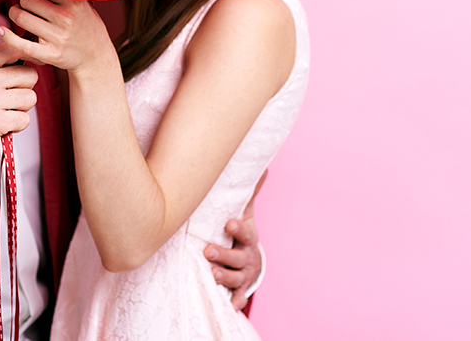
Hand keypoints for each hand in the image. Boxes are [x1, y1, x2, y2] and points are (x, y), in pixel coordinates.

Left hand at [0, 0, 114, 73]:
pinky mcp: (49, 54)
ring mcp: (57, 37)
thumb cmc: (83, 26)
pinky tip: (1, 30)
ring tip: (22, 17)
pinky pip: (20, 42)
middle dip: (23, 2)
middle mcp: (66, 18)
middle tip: (28, 7)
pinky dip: (6, 35)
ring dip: (15, 15)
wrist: (95, 56)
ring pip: (20, 17)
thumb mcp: (79, 2)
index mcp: (74, 1)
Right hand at [0, 42, 37, 172]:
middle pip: (30, 75)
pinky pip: (25, 119)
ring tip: (2, 114)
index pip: (13, 48)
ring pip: (30, 98)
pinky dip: (17, 126)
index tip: (25, 69)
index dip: (28, 57)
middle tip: (7, 101)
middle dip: (24, 90)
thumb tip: (30, 55)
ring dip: (21, 110)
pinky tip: (1, 126)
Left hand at [205, 170, 265, 309]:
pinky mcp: (238, 290)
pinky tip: (227, 304)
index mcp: (248, 238)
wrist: (248, 260)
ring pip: (235, 279)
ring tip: (210, 273)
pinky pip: (236, 298)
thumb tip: (263, 166)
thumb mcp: (245, 213)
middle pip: (238, 258)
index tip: (229, 222)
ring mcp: (243, 276)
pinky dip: (233, 302)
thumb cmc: (240, 232)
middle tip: (207, 251)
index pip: (246, 233)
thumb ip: (248, 193)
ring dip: (224, 277)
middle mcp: (248, 258)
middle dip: (224, 255)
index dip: (239, 228)